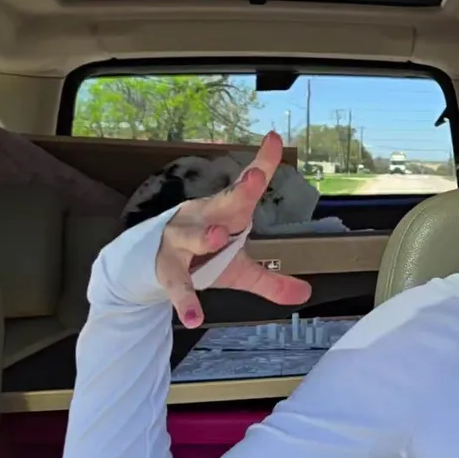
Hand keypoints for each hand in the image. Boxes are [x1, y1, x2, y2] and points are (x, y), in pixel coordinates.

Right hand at [155, 131, 311, 326]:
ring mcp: (180, 241)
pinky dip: (185, 302)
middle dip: (239, 190)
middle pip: (222, 201)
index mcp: (225, 213)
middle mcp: (203, 219)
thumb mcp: (239, 269)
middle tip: (255, 179)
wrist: (153, 267)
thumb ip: (271, 281)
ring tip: (217, 237)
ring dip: (204, 235)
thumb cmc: (202, 258)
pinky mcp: (166, 268)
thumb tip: (305, 293)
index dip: (262, 162)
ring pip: (190, 235)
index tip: (273, 139)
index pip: (246, 186)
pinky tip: (193, 318)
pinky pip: (176, 284)